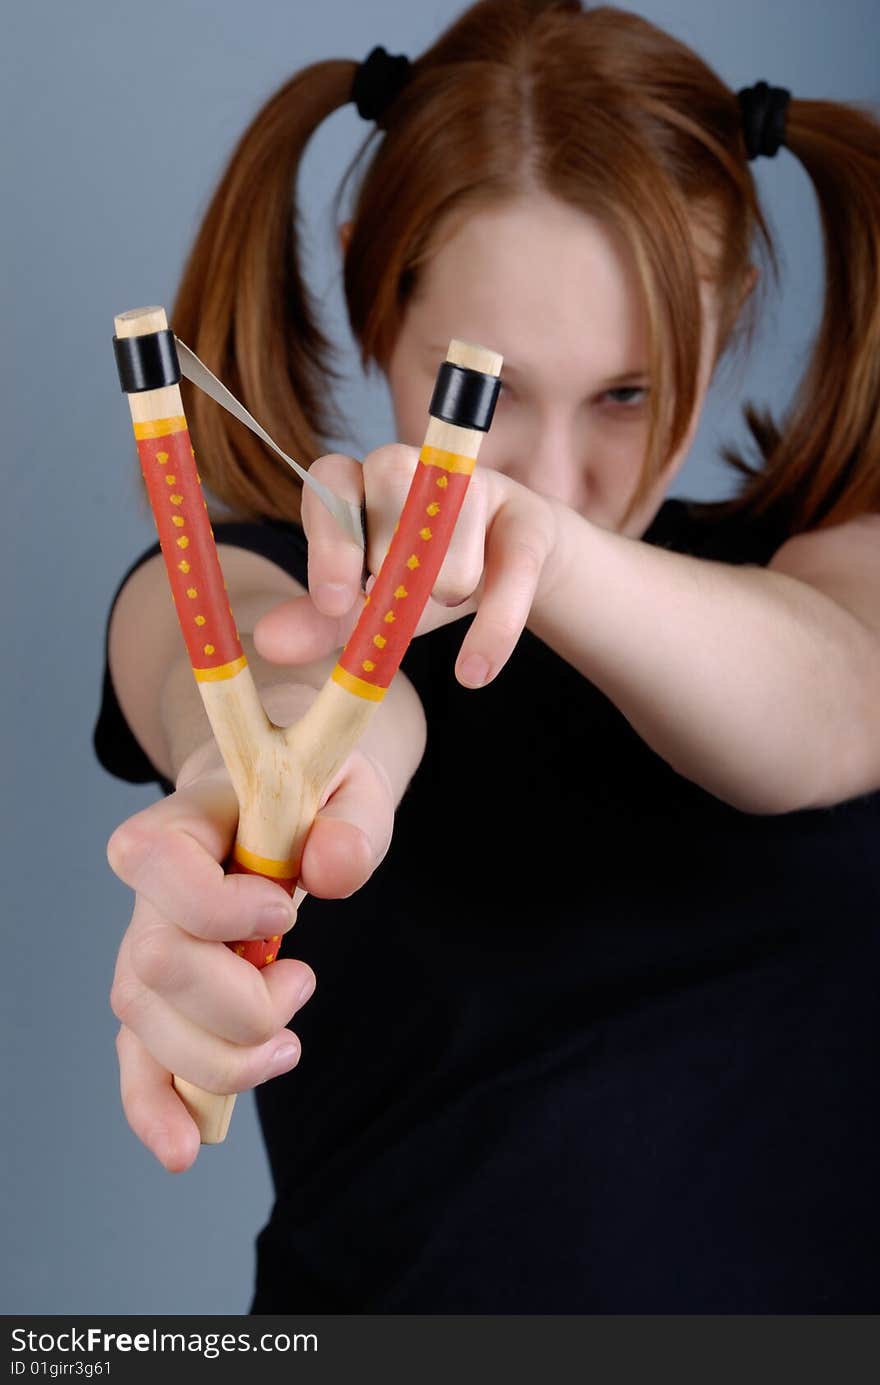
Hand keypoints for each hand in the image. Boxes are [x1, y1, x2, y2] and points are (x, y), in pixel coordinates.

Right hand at [107, 692, 394, 1172]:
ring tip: (288, 1044)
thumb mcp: (353, 785)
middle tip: (303, 979)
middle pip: (157, 966)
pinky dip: (156, 1106)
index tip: (287, 912)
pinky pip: (139, 1057)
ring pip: (146, 1024)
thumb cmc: (315, 790)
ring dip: (223, 1059)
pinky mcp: (165, 998)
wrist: (287, 798)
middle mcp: (152, 889)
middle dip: (239, 1003)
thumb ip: (353, 823)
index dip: (218, 906)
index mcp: (187, 819)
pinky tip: (182, 1148)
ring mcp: (150, 945)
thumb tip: (331, 871)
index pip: (158, 863)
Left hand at [253, 448, 561, 687]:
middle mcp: (415, 467)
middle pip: (388, 469)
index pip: (330, 478)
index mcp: (361, 483)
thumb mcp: (369, 606)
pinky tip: (474, 672)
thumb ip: (322, 622)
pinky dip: (493, 630)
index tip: (337, 602)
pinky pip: (511, 572)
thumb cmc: (423, 581)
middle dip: (389, 546)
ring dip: (446, 585)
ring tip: (446, 601)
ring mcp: (477, 485)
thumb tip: (268, 642)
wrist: (511, 575)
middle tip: (394, 598)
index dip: (329, 537)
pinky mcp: (528, 518)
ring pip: (452, 524)